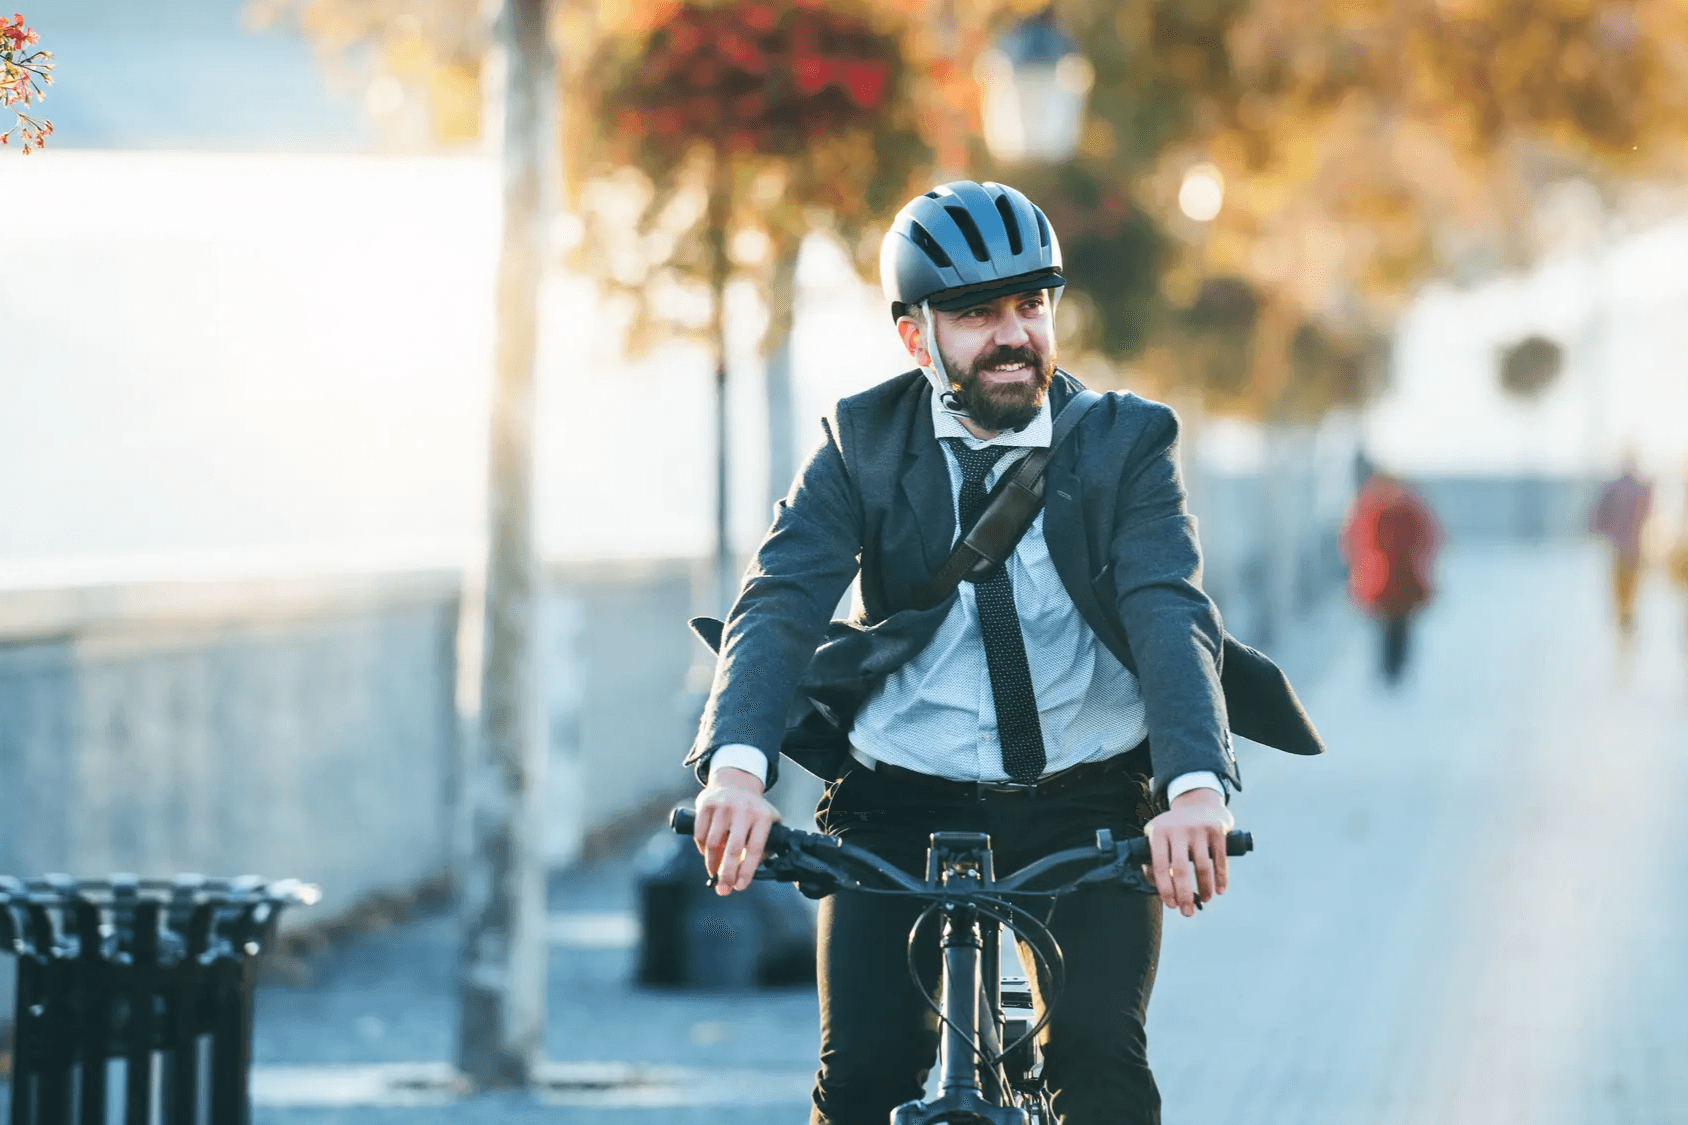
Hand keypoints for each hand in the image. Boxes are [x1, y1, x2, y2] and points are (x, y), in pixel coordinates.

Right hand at [693, 768, 779, 896]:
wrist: (736, 783)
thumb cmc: (753, 812)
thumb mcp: (767, 824)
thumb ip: (763, 848)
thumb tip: (745, 876)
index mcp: (762, 816)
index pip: (754, 849)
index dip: (746, 871)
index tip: (740, 887)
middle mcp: (744, 809)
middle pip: (733, 849)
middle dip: (727, 874)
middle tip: (723, 890)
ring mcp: (724, 805)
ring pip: (713, 844)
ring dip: (712, 864)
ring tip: (714, 873)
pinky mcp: (707, 804)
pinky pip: (700, 834)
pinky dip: (701, 849)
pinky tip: (706, 853)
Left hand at [1143, 788, 1234, 916]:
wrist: (1198, 801)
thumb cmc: (1175, 827)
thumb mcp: (1159, 835)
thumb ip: (1153, 858)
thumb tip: (1155, 886)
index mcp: (1158, 832)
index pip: (1159, 866)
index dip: (1165, 889)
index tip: (1171, 905)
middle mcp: (1177, 829)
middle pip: (1180, 870)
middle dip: (1184, 895)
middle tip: (1188, 912)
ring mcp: (1197, 829)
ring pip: (1201, 866)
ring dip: (1204, 889)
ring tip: (1205, 900)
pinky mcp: (1216, 830)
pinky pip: (1219, 859)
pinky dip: (1220, 878)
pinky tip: (1219, 890)